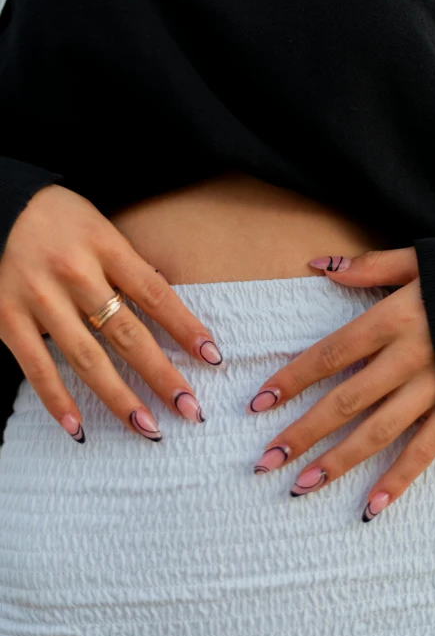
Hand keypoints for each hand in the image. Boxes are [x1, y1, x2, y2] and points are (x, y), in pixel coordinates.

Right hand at [0, 185, 222, 442]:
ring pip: (86, 358)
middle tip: (190, 409)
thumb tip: (174, 317)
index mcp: (105, 246)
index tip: (213, 358)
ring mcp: (39, 297)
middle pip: (126, 333)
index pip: (155, 294)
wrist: (2, 207)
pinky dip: (57, 400)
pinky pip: (36, 367)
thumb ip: (132, 271)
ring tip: (148, 428)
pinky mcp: (7, 317)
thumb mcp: (105, 232)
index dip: (186, 328)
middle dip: (161, 375)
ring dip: (119, 398)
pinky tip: (79, 428)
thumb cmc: (65, 223)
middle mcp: (74, 272)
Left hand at [248, 248, 434, 521]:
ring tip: (302, 486)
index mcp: (393, 320)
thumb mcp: (417, 260)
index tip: (259, 402)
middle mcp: (408, 359)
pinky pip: (426, 449)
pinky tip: (372, 506)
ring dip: (339, 462)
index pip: (331, 353)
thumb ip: (367, 266)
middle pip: (347, 400)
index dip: (293, 378)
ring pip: (379, 432)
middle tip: (266, 460)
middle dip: (304, 432)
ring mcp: (434, 388)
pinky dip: (400, 479)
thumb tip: (317, 265)